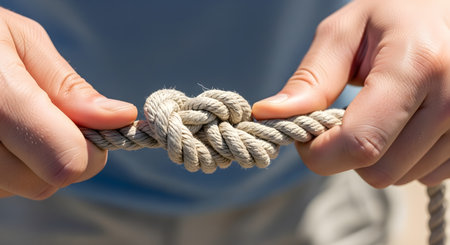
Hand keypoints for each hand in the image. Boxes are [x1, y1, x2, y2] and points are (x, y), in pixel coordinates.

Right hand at [0, 8, 136, 198]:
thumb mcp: (22, 42)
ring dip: (36, 160)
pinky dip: (14, 164)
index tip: (94, 124)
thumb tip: (119, 118)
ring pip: (24, 188)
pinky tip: (4, 134)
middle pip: (46, 183)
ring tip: (18, 118)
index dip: (90, 148)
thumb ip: (68, 87)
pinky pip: (4, 187)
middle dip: (63, 153)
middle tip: (50, 115)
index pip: (65, 161)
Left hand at [253, 0, 449, 187]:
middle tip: (344, 118)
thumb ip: (310, 79)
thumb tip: (268, 114)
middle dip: (345, 153)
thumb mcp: (344, 33)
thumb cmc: (393, 15)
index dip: (320, 153)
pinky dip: (404, 158)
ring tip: (381, 112)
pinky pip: (424, 176)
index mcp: (416, 67)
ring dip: (375, 155)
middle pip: (377, 171)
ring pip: (400, 178)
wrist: (448, 11)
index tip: (305, 135)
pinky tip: (404, 123)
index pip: (359, 143)